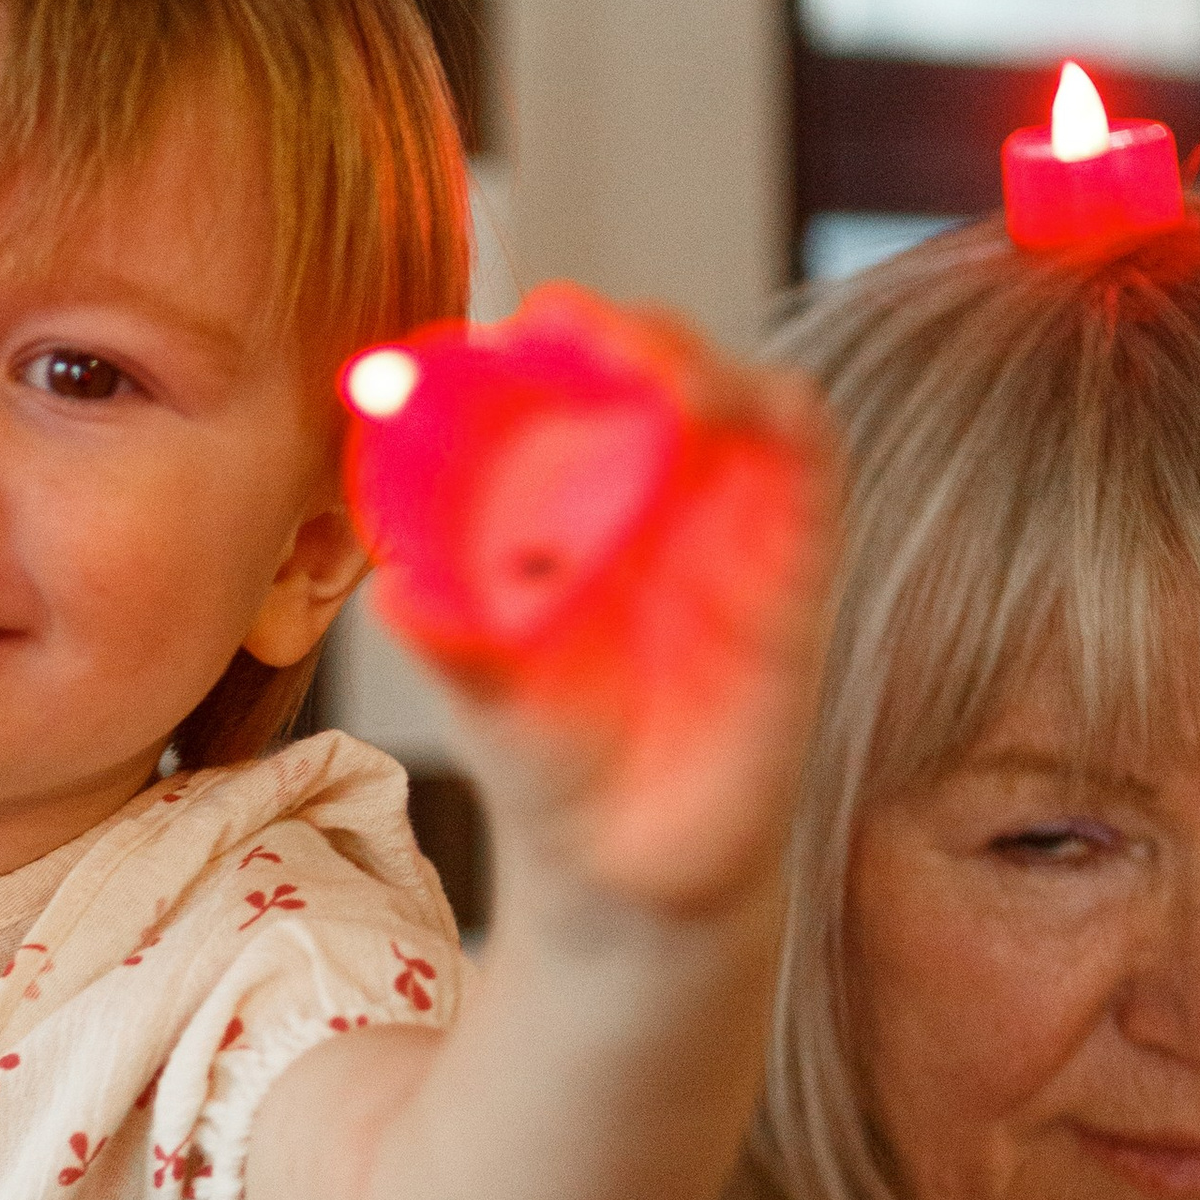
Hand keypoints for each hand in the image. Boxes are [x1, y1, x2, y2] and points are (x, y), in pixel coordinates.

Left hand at [381, 308, 834, 927]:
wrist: (628, 872)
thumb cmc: (549, 765)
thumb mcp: (484, 697)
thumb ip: (450, 642)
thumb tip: (390, 594)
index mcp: (571, 507)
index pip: (569, 385)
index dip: (543, 342)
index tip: (499, 330)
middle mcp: (654, 499)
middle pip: (656, 365)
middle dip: (618, 329)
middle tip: (564, 326)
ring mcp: (731, 525)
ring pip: (738, 392)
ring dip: (694, 358)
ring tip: (640, 366)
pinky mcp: (798, 564)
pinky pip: (809, 460)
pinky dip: (776, 414)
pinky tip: (716, 412)